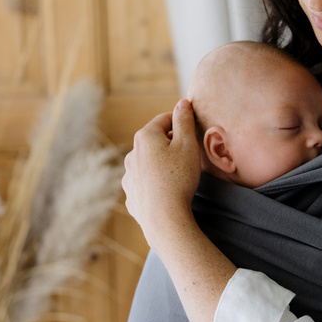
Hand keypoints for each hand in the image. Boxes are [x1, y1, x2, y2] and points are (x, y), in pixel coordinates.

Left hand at [122, 100, 200, 251]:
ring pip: (147, 162)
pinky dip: (154, 182)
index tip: (192, 130)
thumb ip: (184, 121)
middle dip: (170, 144)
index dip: (180, 122)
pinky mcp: (131, 194)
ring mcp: (128, 175)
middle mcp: (131, 154)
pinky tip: (167, 191)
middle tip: (189, 155)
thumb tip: (182, 103)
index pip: (164, 119)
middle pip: (154, 141)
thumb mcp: (188, 144)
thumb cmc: (179, 178)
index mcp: (145, 137)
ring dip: (161, 163)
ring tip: (178, 175)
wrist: (165, 218)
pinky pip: (144, 182)